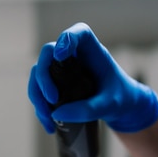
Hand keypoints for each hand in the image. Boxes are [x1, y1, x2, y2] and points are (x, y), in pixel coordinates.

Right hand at [28, 22, 157, 133]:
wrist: (121, 108)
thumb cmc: (120, 99)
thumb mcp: (109, 106)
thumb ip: (88, 110)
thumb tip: (56, 114)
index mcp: (93, 52)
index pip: (79, 33)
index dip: (66, 39)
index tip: (59, 56)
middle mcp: (74, 57)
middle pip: (48, 54)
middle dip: (44, 77)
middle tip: (52, 99)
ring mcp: (62, 69)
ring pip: (38, 73)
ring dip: (37, 95)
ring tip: (47, 118)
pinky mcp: (56, 84)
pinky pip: (39, 90)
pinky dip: (39, 106)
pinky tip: (48, 123)